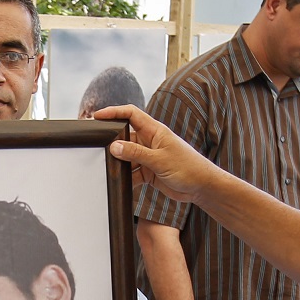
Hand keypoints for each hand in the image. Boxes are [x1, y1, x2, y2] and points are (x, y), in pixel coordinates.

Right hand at [95, 105, 219, 204]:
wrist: (202, 187)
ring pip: (127, 157)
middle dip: (113, 143)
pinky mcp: (150, 172)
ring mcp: (149, 157)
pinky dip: (127, 178)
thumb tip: (114, 146)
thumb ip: (136, 153)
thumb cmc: (188, 168)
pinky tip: (122, 184)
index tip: (98, 116)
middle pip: (125, 137)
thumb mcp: (159, 159)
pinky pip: (132, 173)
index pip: (131, 114)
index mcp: (155, 131)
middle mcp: (150, 142)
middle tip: (98, 149)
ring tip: (111, 170)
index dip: (114, 112)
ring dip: (120, 164)